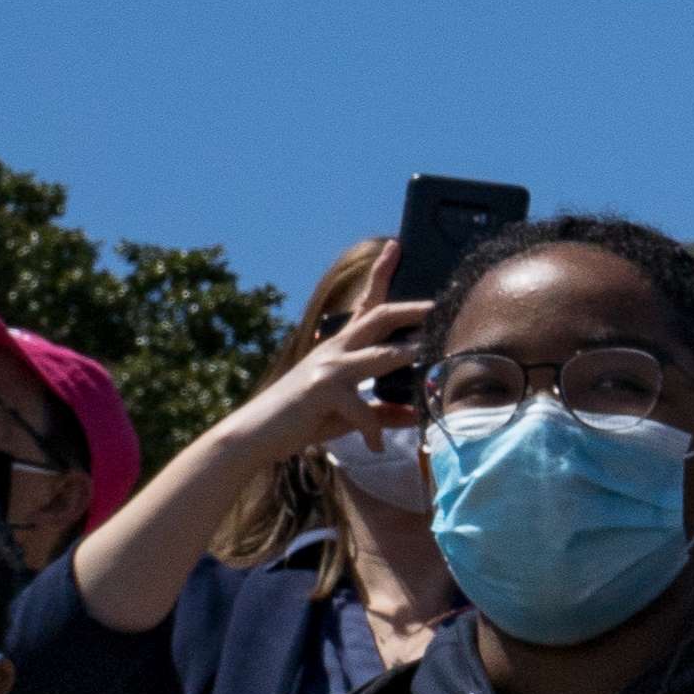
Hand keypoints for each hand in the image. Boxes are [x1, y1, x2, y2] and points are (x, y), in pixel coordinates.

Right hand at [233, 286, 438, 463]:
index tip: (396, 245)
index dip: (381, 273)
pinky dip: (373, 430)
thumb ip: (381, 413)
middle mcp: (335, 350)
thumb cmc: (301, 421)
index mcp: (340, 348)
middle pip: (378, 317)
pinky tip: (376, 447)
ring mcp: (327, 369)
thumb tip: (416, 415)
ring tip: (430, 358)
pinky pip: (361, 409)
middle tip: (439, 303)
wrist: (254, 434)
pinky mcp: (321, 392)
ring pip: (379, 356)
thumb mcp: (346, 414)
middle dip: (411, 309)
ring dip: (407, 357)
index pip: (366, 304)